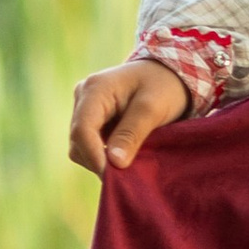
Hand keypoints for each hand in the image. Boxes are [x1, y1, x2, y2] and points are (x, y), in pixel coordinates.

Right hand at [70, 58, 192, 175]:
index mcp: (95, 89)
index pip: (82, 130)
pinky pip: (90, 143)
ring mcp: (85, 107)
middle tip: (126, 174)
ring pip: (81, 145)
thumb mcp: (153, 109)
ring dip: (101, 158)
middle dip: (98, 160)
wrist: (169, 73)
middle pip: (78, 141)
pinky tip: (124, 154)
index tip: (112, 176)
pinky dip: (104, 153)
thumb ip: (132, 134)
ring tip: (129, 161)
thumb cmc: (164, 86)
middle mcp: (83, 96)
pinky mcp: (92, 118)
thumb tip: (114, 163)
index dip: (94, 156)